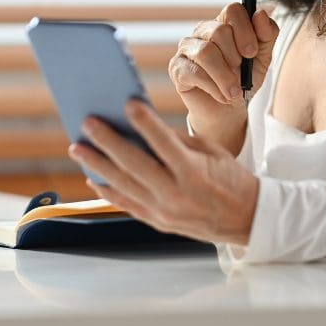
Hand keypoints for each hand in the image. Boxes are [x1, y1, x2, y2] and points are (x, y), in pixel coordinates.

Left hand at [68, 99, 257, 244]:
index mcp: (194, 172)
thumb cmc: (230, 178)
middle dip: (108, 142)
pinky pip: (126, 204)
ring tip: (78, 148)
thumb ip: (176, 140)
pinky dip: (107, 190)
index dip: (144, 122)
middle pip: (134, 164)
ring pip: (123, 185)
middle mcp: (176, 194)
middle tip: (88, 123)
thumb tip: (143, 126)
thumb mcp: (210, 152)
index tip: (127, 103)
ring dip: (97, 164)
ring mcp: (164, 212)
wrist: (246, 219)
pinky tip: (93, 176)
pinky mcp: (158, 222)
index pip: (163, 143)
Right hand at [168, 4, 278, 147]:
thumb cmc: (244, 80)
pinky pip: (194, 72)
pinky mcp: (176, 68)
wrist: (229, 110)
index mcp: (224, 23)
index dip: (245, 30)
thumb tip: (261, 12)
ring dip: (225, 76)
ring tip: (235, 92)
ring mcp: (186, 48)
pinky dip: (213, 87)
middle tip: (241, 75)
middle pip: (219, 31)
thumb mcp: (263, 58)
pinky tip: (222, 96)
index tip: (252, 52)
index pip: (233, 10)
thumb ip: (267, 34)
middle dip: (235, 58)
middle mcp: (203, 30)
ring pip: (206, 52)